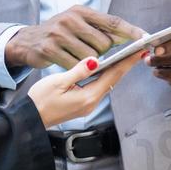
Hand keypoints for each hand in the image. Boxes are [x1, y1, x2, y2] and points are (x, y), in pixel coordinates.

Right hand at [5, 4, 142, 69]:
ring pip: (90, 57)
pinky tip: (69, 64)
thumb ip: (101, 30)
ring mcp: (58, 34)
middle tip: (90, 52)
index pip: (112, 21)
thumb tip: (129, 36)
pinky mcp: (49, 49)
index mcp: (80, 11)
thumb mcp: (77, 25)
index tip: (146, 38)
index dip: (131, 31)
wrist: (25, 42)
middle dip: (102, 53)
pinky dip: (77, 69)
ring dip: (89, 63)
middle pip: (103, 43)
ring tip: (76, 57)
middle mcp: (69, 19)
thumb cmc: (57, 35)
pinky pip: (75, 65)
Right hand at [27, 51, 146, 126]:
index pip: (113, 76)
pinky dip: (105, 76)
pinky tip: (105, 68)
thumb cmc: (40, 100)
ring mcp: (87, 105)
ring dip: (115, 70)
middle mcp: (92, 102)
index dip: (127, 62)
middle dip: (125, 65)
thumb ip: (78, 71)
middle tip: (137, 50)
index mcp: (88, 97)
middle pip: (113, 80)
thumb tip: (95, 60)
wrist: (30, 118)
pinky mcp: (82, 104)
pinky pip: (98, 87)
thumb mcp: (58, 82)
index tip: (139, 51)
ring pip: (106, 84)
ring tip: (124, 56)